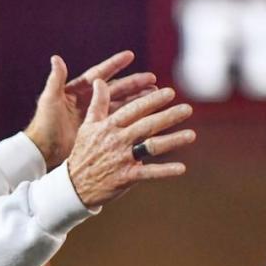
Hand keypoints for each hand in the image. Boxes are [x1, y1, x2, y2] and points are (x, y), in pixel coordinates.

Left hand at [25, 51, 157, 165]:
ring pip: (121, 103)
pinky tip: (146, 115)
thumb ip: (55, 79)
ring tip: (154, 94)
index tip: (130, 55)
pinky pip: (118, 120)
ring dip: (137, 99)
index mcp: (78, 90)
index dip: (115, 65)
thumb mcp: (49, 100)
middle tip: (152, 79)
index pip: (100, 74)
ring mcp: (95, 115)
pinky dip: (132, 117)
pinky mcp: (98, 129)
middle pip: (116, 88)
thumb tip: (56, 57)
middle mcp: (89, 100)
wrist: (43, 150)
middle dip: (134, 83)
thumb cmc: (43, 124)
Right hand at [66, 80, 193, 207]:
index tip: (169, 92)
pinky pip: (149, 173)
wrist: (74, 184)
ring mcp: (122, 158)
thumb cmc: (83, 152)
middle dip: (168, 116)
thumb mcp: (88, 126)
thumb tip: (99, 81)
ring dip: (173, 141)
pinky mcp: (126, 177)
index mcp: (109, 126)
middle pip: (147, 125)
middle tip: (187, 109)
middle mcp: (117, 140)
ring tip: (191, 135)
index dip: (152, 100)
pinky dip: (165, 171)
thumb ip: (98, 103)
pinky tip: (181, 168)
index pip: (134, 109)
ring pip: (151, 147)